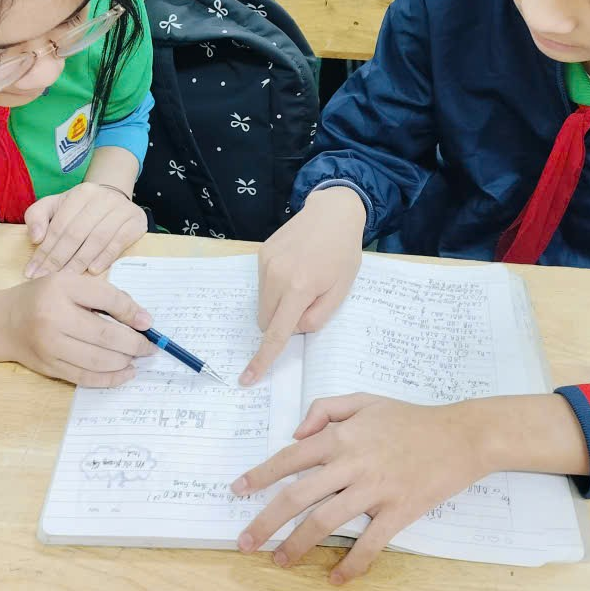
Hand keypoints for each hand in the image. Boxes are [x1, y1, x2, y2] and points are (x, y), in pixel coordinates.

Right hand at [1, 270, 157, 385]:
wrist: (3, 322)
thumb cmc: (43, 298)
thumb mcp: (71, 283)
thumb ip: (106, 296)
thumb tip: (143, 320)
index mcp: (61, 288)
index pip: (106, 299)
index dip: (132, 312)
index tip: (149, 323)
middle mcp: (53, 317)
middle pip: (104, 335)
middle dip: (134, 344)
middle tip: (150, 347)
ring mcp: (49, 346)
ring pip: (97, 360)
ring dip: (124, 362)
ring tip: (137, 358)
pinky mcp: (49, 368)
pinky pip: (85, 377)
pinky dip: (109, 378)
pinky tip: (124, 373)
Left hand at [24, 182, 147, 276]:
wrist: (114, 199)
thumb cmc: (80, 209)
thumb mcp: (55, 206)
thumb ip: (37, 217)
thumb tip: (35, 238)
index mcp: (80, 193)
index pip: (59, 226)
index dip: (44, 251)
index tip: (33, 271)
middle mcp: (102, 198)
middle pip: (76, 233)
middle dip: (59, 259)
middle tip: (47, 278)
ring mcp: (121, 210)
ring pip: (97, 239)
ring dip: (80, 262)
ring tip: (66, 278)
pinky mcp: (135, 222)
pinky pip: (118, 243)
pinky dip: (104, 258)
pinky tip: (92, 271)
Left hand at [232, 395, 493, 582]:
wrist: (460, 435)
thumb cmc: (410, 418)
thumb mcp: (364, 400)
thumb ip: (325, 409)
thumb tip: (296, 433)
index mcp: (341, 436)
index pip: (289, 458)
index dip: (260, 475)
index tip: (238, 490)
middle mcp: (352, 464)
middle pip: (298, 496)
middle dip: (266, 521)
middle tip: (246, 541)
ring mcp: (375, 490)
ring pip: (325, 522)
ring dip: (298, 545)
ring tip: (280, 561)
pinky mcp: (398, 512)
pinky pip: (369, 544)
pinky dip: (351, 564)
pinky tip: (335, 577)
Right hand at [240, 187, 364, 384]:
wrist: (332, 213)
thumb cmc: (342, 253)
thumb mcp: (341, 290)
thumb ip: (317, 317)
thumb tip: (294, 329)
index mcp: (299, 287)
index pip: (276, 332)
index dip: (262, 358)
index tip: (247, 378)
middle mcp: (277, 275)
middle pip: (265, 321)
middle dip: (280, 324)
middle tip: (306, 305)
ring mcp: (266, 263)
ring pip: (262, 304)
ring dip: (278, 305)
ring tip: (303, 281)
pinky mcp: (261, 254)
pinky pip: (262, 286)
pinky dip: (275, 288)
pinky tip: (294, 268)